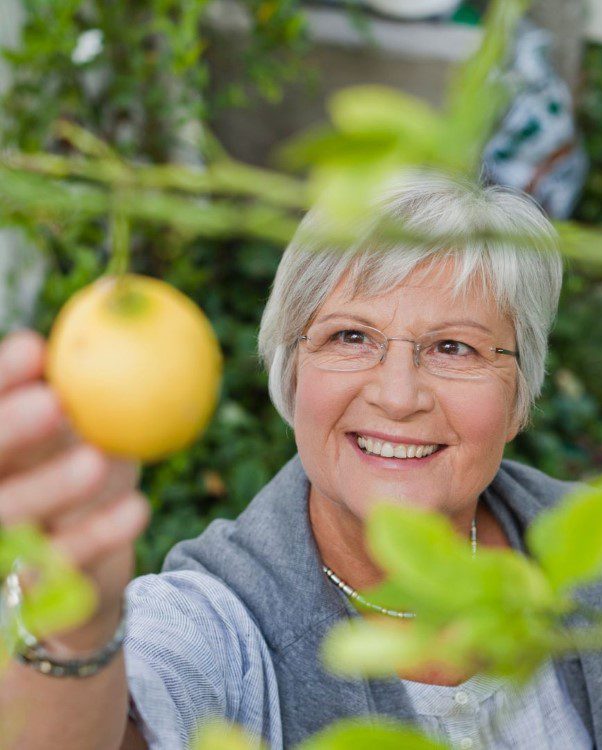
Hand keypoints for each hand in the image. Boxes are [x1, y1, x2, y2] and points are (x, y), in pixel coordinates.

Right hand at [0, 329, 150, 651]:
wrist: (81, 569)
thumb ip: (85, 380)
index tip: (34, 349)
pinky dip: (99, 536)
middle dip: (8, 430)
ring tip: (98, 461)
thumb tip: (114, 291)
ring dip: (52, 486)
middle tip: (55, 403)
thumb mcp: (82, 428)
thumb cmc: (79, 480)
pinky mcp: (29, 594)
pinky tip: (139, 510)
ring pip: (10, 516)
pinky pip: (62, 564)